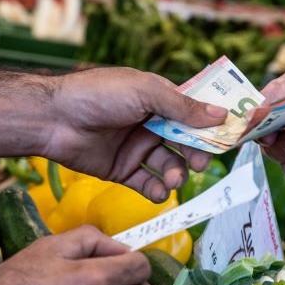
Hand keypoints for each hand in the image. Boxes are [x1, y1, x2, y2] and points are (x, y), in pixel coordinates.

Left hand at [44, 67, 226, 201]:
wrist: (54, 119)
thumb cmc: (98, 95)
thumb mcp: (145, 92)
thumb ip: (182, 107)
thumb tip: (221, 115)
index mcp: (159, 99)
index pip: (195, 113)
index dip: (212, 125)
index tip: (231, 138)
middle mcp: (151, 123)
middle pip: (186, 142)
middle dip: (197, 153)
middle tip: (200, 163)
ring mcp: (137, 147)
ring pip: (170, 165)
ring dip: (177, 173)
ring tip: (174, 179)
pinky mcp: (122, 170)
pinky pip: (147, 184)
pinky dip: (158, 190)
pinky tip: (160, 191)